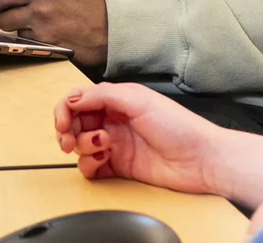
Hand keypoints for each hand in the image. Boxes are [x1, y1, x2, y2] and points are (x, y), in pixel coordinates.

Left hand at [0, 0, 107, 69]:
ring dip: (11, 22)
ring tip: (27, 21)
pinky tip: (41, 32)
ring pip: (3, 20)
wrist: (110, 28)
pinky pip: (19, 36)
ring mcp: (41, 15)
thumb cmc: (86, 0)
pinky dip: (26, 36)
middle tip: (8, 7)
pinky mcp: (42, 37)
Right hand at [53, 83, 224, 194]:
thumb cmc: (178, 126)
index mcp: (117, 99)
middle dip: (67, 131)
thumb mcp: (138, 99)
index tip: (63, 122)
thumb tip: (73, 98)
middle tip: (68, 140)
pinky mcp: (118, 167)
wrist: (199, 159)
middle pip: (74, 123)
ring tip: (102, 147)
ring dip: (83, 146)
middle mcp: (113, 120)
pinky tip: (104, 160)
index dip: (65, 109)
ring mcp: (115, 144)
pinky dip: (90, 165)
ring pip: (80, 145)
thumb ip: (102, 95)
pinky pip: (91, 167)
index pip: (79, 100)